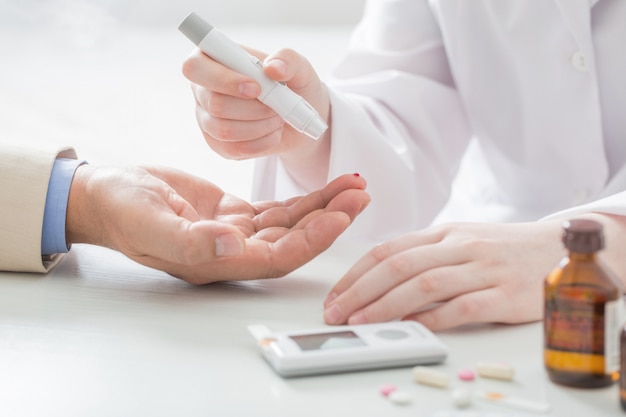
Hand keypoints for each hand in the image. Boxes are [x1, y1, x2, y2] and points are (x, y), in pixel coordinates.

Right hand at [66, 165, 368, 283]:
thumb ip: (189, 240)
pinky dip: (304, 198)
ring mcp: (236, 233)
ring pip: (291, 223)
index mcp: (218, 262)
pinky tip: (327, 187)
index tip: (340, 216)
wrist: (108, 195)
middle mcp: (234, 252)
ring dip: (324, 205)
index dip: (311, 240)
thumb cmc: (122, 211)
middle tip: (361, 195)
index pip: (277, 257)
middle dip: (330, 218)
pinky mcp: (235, 213)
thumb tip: (232, 246)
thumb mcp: (150, 223)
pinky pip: (278, 208)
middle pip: (294, 240)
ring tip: (354, 185)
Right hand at [182, 46, 330, 189]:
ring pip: (223, 129)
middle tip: (276, 106)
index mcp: (212, 59)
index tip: (255, 88)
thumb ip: (288, 59)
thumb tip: (272, 68)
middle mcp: (203, 89)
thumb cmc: (293, 85)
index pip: (195, 67)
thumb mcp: (298, 66)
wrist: (298, 118)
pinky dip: (261, 143)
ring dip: (259, 126)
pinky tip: (272, 133)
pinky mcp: (217, 144)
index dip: (223, 80)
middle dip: (253, 108)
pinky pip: (233, 149)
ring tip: (277, 118)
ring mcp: (206, 119)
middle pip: (213, 103)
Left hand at [323, 220, 566, 330]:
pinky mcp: (506, 295)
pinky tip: (411, 328)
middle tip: (336, 312)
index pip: (389, 249)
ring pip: (425, 284)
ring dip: (386, 304)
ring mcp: (483, 269)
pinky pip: (462, 307)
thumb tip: (380, 280)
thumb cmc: (501, 248)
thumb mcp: (461, 240)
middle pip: (399, 265)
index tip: (335, 295)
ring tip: (360, 321)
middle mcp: (460, 246)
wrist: (558, 248)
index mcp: (444, 232)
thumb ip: (425, 255)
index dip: (356, 273)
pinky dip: (432, 318)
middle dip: (360, 290)